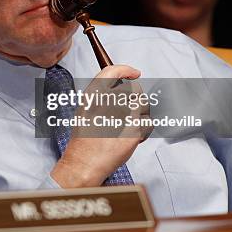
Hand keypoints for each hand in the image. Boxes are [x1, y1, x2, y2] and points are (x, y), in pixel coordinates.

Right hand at [51, 65, 149, 187]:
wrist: (84, 162)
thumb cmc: (83, 140)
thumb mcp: (85, 110)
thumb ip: (101, 97)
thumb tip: (119, 90)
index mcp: (93, 96)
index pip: (112, 72)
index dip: (125, 70)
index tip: (133, 73)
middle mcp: (107, 102)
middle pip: (133, 89)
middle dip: (136, 98)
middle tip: (130, 108)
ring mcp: (121, 115)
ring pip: (144, 104)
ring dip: (141, 113)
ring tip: (129, 124)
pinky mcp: (133, 129)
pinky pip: (147, 122)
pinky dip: (143, 129)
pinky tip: (132, 135)